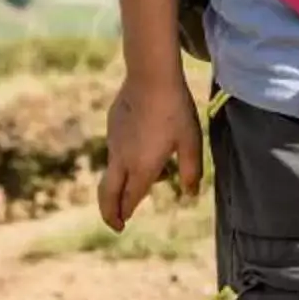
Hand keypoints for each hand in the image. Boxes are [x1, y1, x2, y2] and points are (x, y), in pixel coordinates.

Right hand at [99, 69, 203, 230]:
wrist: (150, 76)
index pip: (129, 199)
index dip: (125, 214)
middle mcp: (122, 159)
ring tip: (148, 178)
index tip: (124, 224)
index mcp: (141, 168)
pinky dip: (123, 159)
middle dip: (108, 213)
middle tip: (115, 223)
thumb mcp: (191, 143)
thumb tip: (190, 194)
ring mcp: (114, 141)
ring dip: (121, 183)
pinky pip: (115, 149)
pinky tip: (143, 144)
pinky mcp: (112, 125)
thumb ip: (191, 172)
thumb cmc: (175, 111)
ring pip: (112, 170)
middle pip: (107, 194)